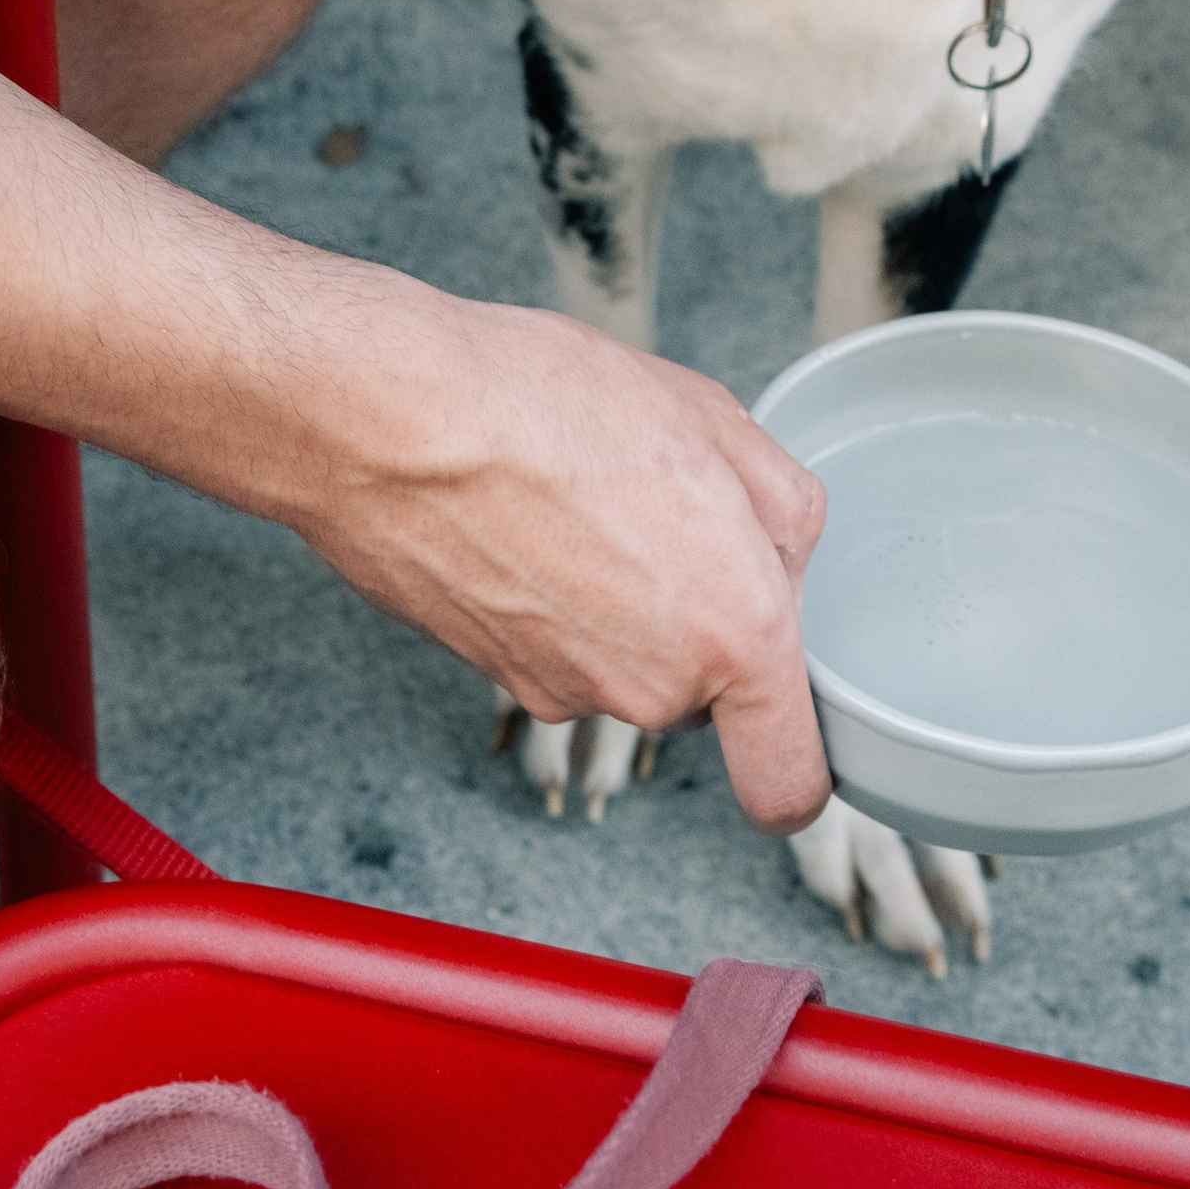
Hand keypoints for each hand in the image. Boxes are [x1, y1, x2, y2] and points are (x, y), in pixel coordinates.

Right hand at [294, 307, 830, 831]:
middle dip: (701, 607)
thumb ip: (784, 509)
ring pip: (628, 658)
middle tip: (662, 504)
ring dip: (623, 594)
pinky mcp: (496, 676)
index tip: (791, 723)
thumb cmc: (543, 404)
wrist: (389, 420)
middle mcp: (651, 687)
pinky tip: (528, 513)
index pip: (789, 784)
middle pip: (706, 684)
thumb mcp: (713, 418)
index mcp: (731, 630)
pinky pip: (558, 645)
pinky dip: (554, 594)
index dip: (800, 766)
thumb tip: (784, 559)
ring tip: (582, 492)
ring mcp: (565, 691)